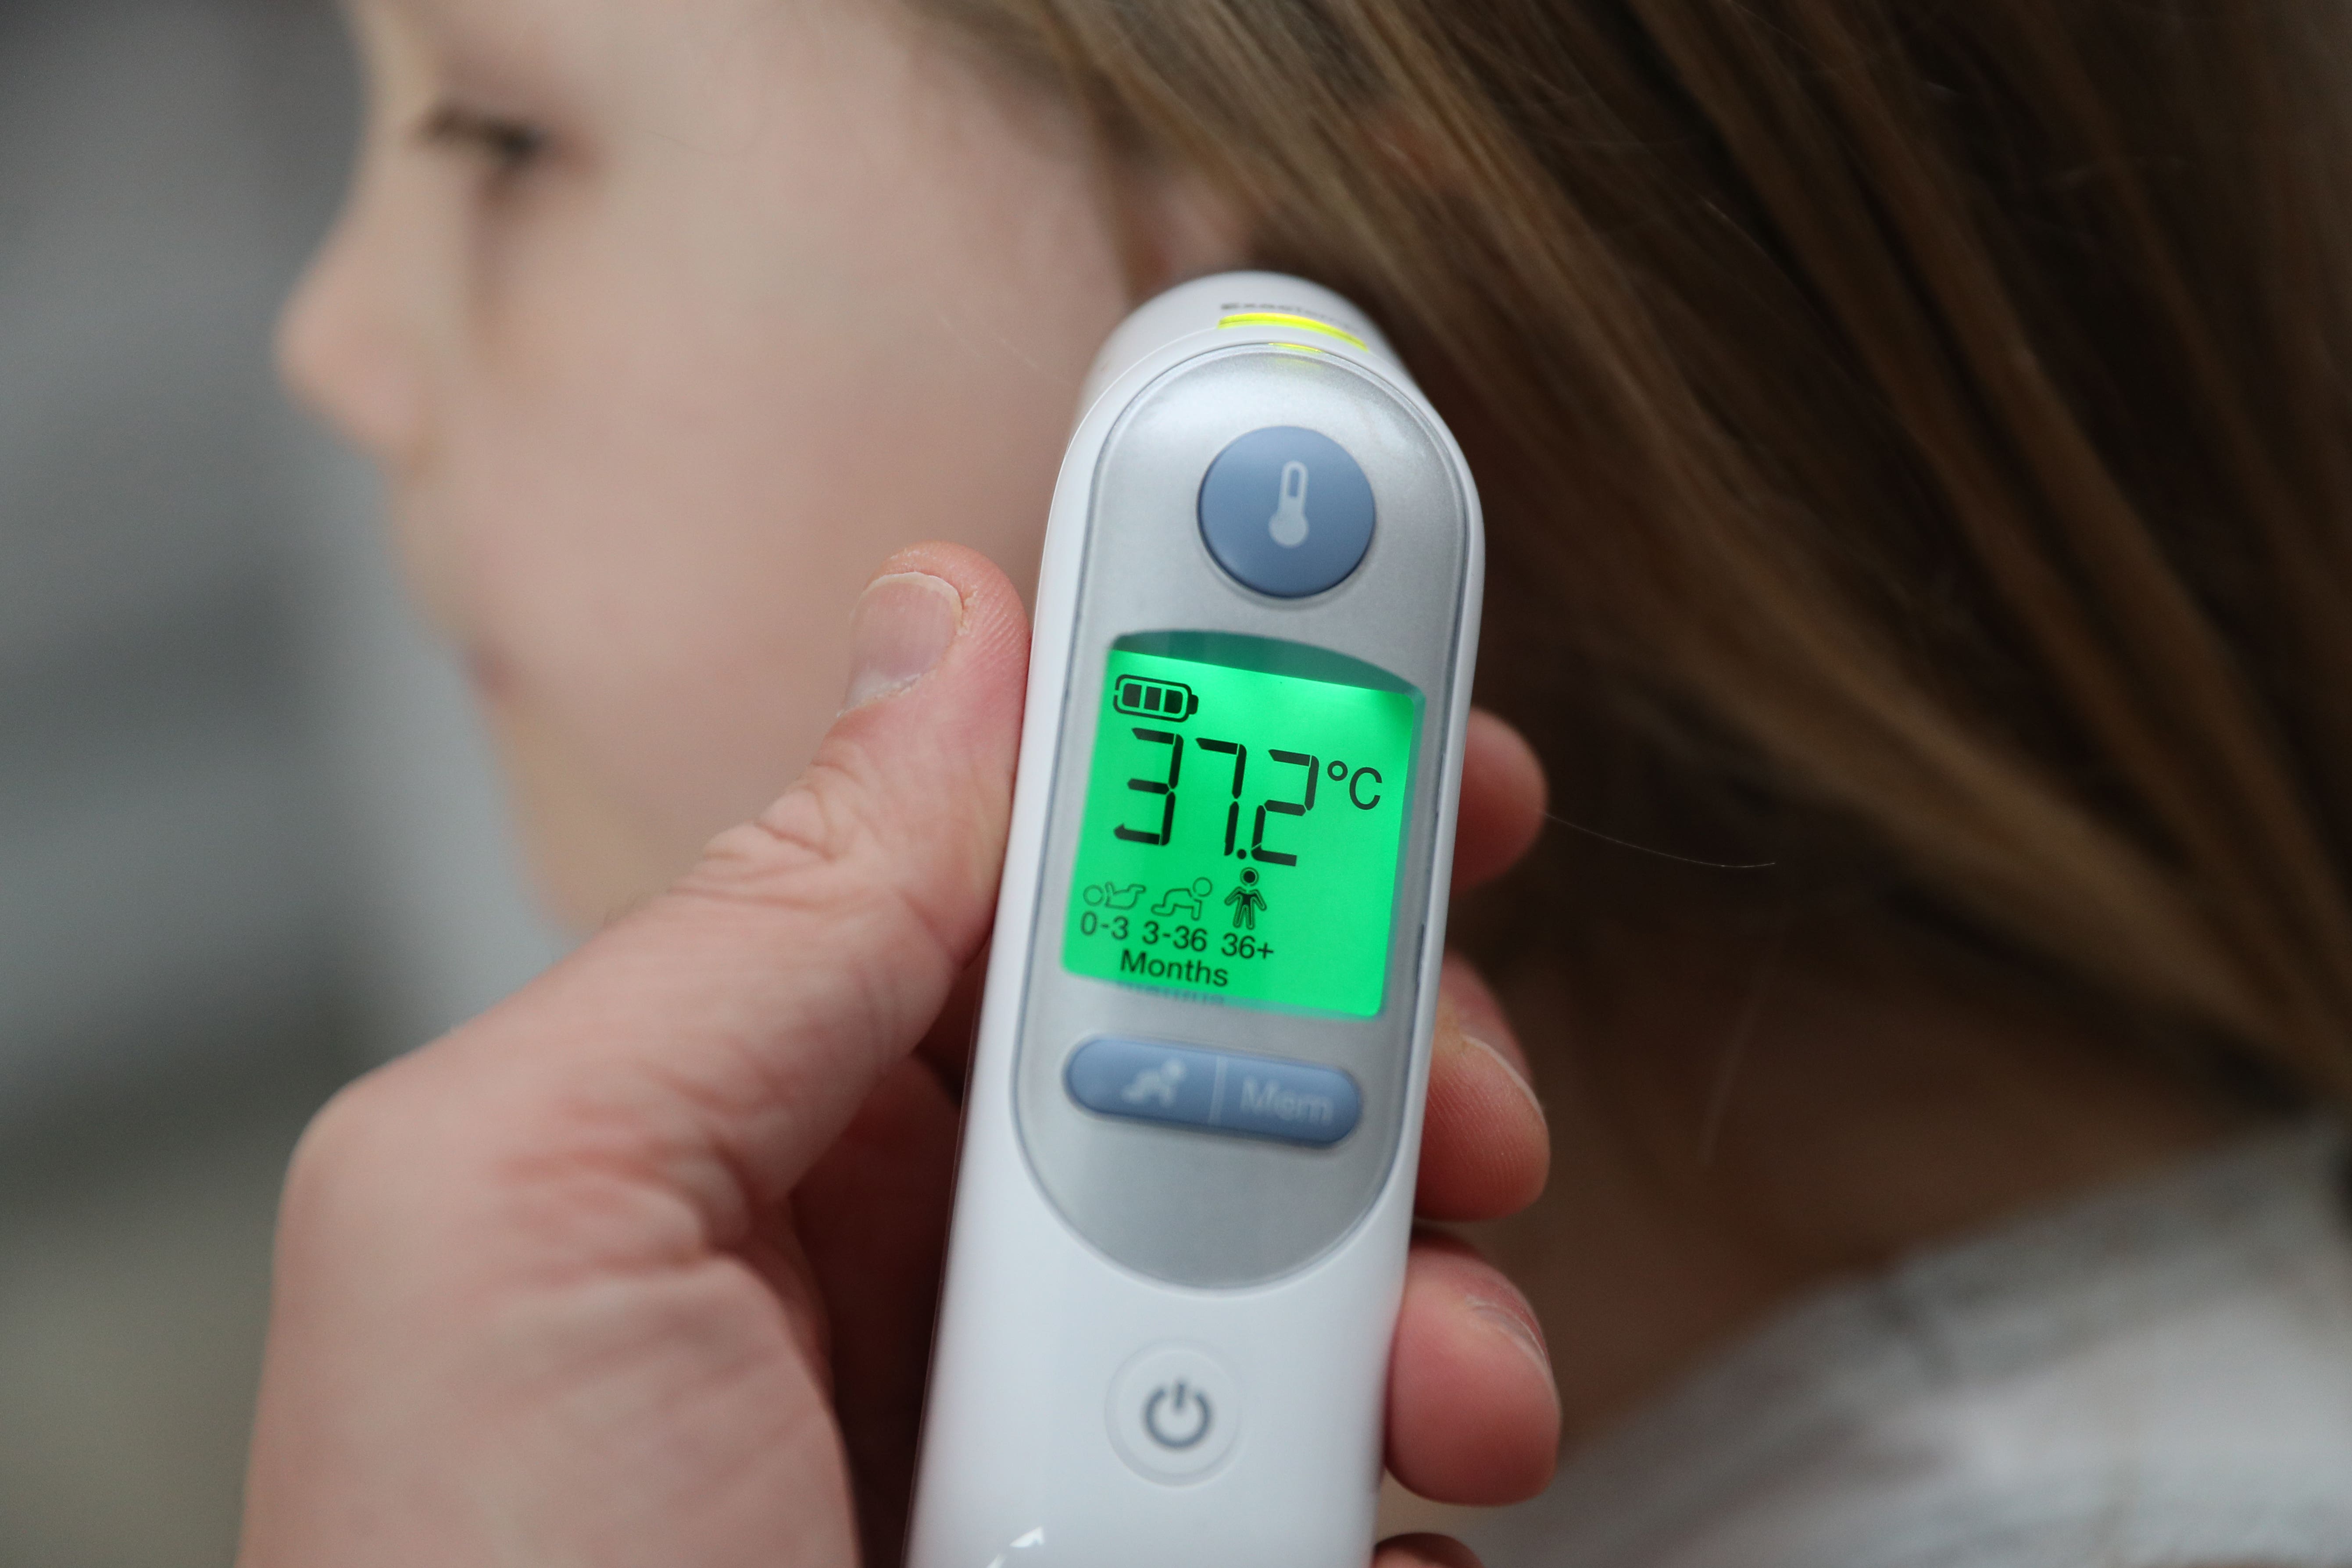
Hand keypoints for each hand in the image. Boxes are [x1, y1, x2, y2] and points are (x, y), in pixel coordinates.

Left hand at [238, 546, 1556, 1567]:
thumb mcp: (538, 1207)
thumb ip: (768, 921)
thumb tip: (953, 637)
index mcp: (774, 1100)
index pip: (1034, 846)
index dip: (1211, 726)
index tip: (1378, 641)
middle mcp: (927, 1231)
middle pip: (1221, 1026)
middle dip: (1374, 1013)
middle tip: (1461, 1066)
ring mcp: (1064, 1399)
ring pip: (1326, 1230)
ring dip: (1425, 1268)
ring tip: (1431, 1373)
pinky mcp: (1175, 1538)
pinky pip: (1360, 1434)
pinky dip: (1423, 1449)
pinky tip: (1405, 1497)